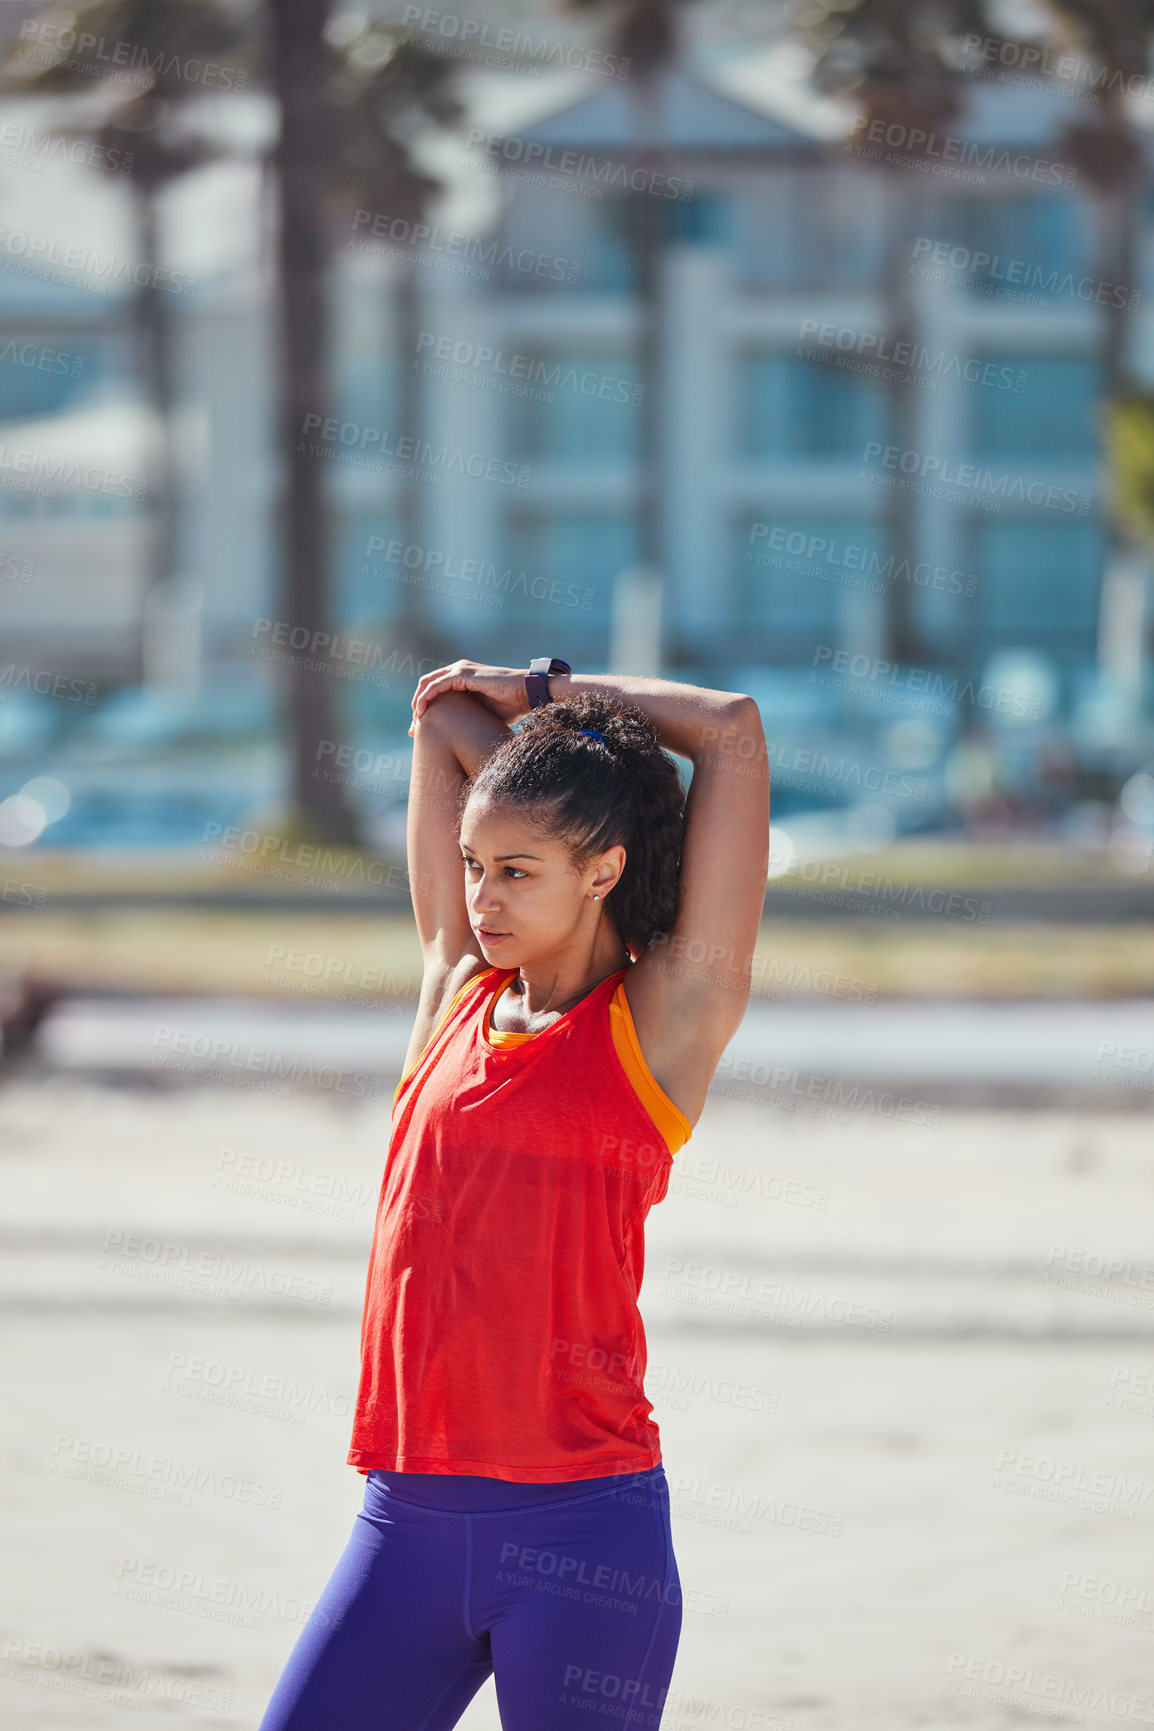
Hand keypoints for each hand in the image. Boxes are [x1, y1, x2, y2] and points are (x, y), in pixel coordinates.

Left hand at [410, 661, 528, 731]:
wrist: (528, 693)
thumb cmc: (511, 705)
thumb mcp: (482, 714)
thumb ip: (466, 718)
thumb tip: (454, 737)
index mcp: (462, 678)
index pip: (435, 690)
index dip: (424, 708)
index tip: (418, 730)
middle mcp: (458, 670)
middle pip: (427, 686)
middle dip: (417, 707)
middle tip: (413, 730)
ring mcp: (460, 670)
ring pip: (428, 684)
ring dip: (418, 704)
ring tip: (415, 724)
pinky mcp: (463, 674)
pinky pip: (436, 686)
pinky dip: (425, 699)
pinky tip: (421, 713)